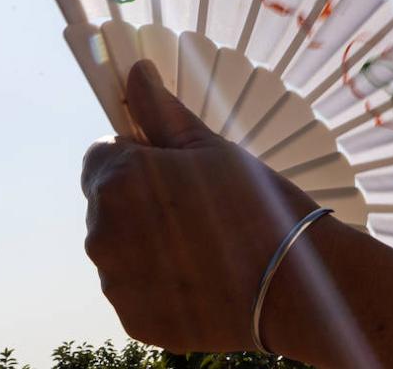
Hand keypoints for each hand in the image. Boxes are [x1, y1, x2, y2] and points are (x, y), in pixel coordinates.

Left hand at [81, 59, 319, 353]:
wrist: (291, 285)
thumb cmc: (257, 206)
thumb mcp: (212, 149)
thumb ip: (162, 113)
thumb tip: (137, 73)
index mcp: (118, 180)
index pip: (102, 155)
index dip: (137, 156)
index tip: (171, 167)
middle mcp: (103, 233)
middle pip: (107, 203)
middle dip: (140, 201)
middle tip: (197, 206)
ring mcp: (116, 281)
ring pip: (120, 249)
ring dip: (147, 243)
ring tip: (205, 244)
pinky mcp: (133, 319)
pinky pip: (135, 290)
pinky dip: (159, 283)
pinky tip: (203, 276)